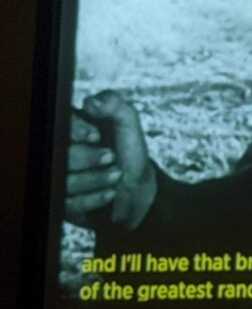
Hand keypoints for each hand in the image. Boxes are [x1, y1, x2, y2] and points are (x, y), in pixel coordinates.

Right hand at [66, 91, 156, 230]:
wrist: (136, 185)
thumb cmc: (128, 150)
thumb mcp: (128, 122)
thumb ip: (114, 104)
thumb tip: (90, 103)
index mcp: (68, 130)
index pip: (60, 125)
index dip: (75, 130)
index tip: (96, 135)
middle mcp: (58, 153)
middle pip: (59, 155)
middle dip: (87, 157)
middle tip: (111, 156)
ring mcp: (58, 179)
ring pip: (63, 181)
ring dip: (94, 179)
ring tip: (116, 175)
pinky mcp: (62, 203)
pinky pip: (69, 204)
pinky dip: (93, 198)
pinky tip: (110, 193)